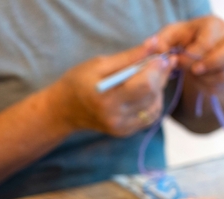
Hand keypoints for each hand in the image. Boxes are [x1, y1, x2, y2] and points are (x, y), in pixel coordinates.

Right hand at [52, 36, 175, 136]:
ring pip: (155, 105)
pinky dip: (153, 101)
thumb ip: (129, 56)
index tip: (160, 55)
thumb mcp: (99, 64)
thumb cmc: (78, 82)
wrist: (64, 110)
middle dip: (159, 75)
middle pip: (153, 94)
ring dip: (157, 88)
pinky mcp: (125, 132)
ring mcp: (121, 127)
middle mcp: (115, 117)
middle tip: (158, 62)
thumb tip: (155, 43)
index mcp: (106, 98)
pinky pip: (150, 116)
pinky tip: (144, 92)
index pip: (145, 84)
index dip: (157, 67)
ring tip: (148, 77)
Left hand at [158, 16, 223, 93]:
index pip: (208, 43)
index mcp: (215, 25)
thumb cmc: (182, 40)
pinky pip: (221, 86)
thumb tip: (158, 50)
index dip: (191, 55)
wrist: (194, 52)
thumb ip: (161, 41)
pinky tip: (198, 79)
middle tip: (193, 70)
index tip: (179, 59)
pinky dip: (206, 86)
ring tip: (192, 73)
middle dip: (208, 65)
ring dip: (204, 78)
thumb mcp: (169, 36)